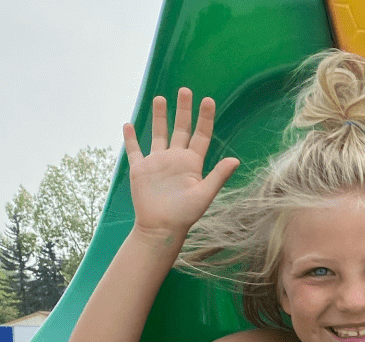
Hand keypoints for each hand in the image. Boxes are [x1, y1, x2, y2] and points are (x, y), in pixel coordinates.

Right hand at [123, 88, 239, 240]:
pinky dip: (131, 138)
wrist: (160, 228)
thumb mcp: (204, 195)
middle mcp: (176, 159)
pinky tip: (129, 124)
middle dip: (183, 110)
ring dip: (159, 117)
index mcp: (192, 163)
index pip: (201, 136)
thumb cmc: (184, 215)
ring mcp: (157, 163)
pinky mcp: (140, 169)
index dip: (205, 118)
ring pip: (159, 134)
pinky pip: (135, 150)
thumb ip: (218, 176)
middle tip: (185, 90)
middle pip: (181, 129)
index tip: (208, 100)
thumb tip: (235, 160)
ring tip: (160, 98)